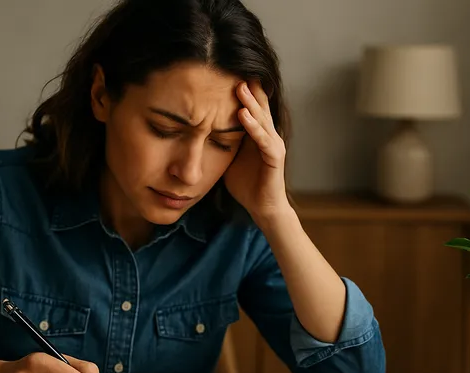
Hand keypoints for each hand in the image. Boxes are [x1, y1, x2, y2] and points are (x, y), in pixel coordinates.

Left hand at [223, 80, 288, 220]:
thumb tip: (194, 130)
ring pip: (262, 118)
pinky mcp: (275, 158)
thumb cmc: (245, 184)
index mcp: (256, 133)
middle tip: (233, 68)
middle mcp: (267, 135)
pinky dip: (254, 126)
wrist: (262, 208)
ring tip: (239, 86)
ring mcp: (273, 145)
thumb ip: (218, 142)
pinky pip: (264, 139)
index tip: (223, 73)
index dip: (239, 91)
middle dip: (246, 88)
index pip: (249, 106)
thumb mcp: (227, 157)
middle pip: (258, 106)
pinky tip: (243, 115)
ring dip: (250, 102)